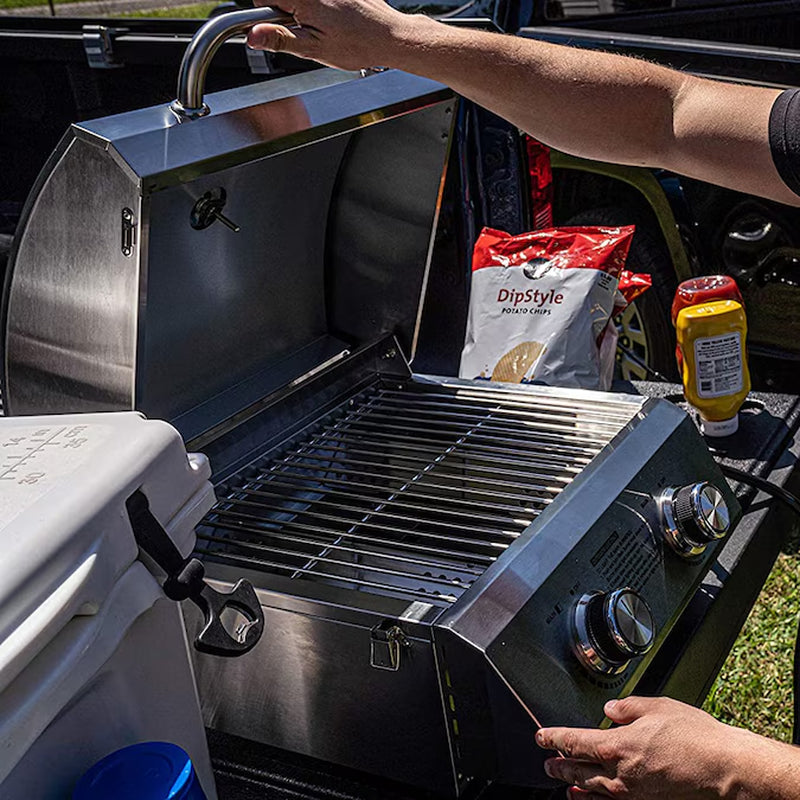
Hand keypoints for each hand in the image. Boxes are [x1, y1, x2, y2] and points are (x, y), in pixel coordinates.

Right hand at [246, 0, 419, 70]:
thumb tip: (252, 36)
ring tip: (326, 25)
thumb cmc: (357, 45)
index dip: (267, 14)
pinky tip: (337, 18)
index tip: (280, 26)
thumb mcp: (314, 49)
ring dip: (307, 8)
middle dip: (288, 11)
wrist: (389, 36)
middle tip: (307, 29)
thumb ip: (280, 39)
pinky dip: (325, 5)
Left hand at [536, 695, 793, 798]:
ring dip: (575, 787)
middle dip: (559, 766)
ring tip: (563, 786)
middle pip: (578, 771)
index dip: (553, 739)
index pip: (574, 742)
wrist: (725, 770)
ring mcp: (633, 794)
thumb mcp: (656, 707)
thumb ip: (627, 708)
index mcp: (617, 745)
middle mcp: (620, 774)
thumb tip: (609, 711)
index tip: (541, 737)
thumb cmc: (695, 737)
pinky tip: (591, 799)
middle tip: (547, 763)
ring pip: (593, 791)